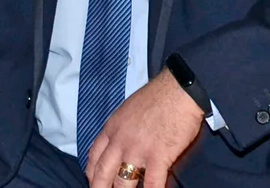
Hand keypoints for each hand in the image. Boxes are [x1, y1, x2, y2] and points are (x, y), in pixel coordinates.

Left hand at [85, 69, 204, 187]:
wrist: (177, 90)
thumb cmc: (156, 98)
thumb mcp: (127, 110)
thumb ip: (121, 129)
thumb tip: (120, 143)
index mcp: (112, 128)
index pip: (94, 155)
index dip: (92, 172)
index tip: (93, 181)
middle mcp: (120, 141)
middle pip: (103, 172)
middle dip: (100, 187)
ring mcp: (138, 149)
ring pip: (123, 181)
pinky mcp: (158, 156)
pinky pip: (152, 183)